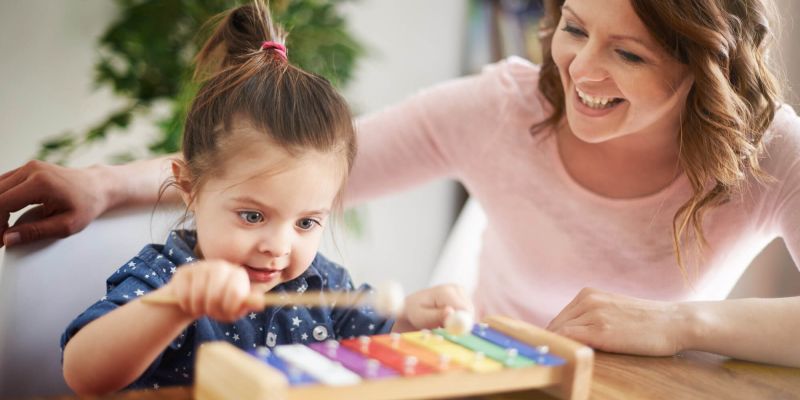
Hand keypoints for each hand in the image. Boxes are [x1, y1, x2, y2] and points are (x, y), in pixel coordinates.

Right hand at [0, 160, 109, 247]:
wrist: (99, 186)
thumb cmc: (87, 205)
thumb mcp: (66, 225)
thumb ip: (36, 232)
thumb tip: (8, 239)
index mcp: (39, 183)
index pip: (2, 203)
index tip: (0, 241)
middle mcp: (31, 170)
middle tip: (1, 237)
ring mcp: (28, 167)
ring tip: (3, 228)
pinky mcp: (28, 168)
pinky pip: (4, 184)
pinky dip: (0, 200)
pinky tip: (5, 216)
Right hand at [161, 260, 261, 321]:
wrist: (197, 299)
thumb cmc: (220, 305)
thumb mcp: (235, 308)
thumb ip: (248, 305)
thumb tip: (260, 303)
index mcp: (238, 274)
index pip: (235, 292)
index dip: (229, 308)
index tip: (226, 313)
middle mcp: (221, 266)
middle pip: (215, 293)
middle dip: (212, 309)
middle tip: (210, 313)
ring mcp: (202, 266)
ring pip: (197, 293)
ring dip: (198, 308)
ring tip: (201, 309)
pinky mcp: (184, 271)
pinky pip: (183, 292)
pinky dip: (186, 304)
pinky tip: (189, 304)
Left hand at [393, 284, 473, 331]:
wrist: (413, 307)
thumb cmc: (415, 312)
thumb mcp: (421, 317)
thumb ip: (436, 316)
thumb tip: (451, 311)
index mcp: (445, 291)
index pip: (463, 309)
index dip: (461, 323)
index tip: (452, 333)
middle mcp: (456, 289)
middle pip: (469, 312)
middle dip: (460, 324)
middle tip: (444, 329)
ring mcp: (462, 293)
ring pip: (470, 314)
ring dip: (459, 323)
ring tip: (442, 324)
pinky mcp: (465, 299)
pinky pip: (468, 315)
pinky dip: (460, 321)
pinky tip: (447, 321)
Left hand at [547, 287, 687, 355]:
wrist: (675, 322)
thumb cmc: (648, 321)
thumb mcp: (613, 310)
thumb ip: (591, 316)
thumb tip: (570, 334)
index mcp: (588, 294)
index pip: (560, 318)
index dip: (556, 336)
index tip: (557, 350)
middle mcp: (587, 300)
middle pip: (555, 325)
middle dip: (555, 342)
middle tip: (559, 359)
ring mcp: (593, 314)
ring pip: (559, 332)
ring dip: (559, 346)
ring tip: (564, 360)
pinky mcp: (600, 331)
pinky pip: (568, 338)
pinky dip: (564, 348)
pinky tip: (570, 358)